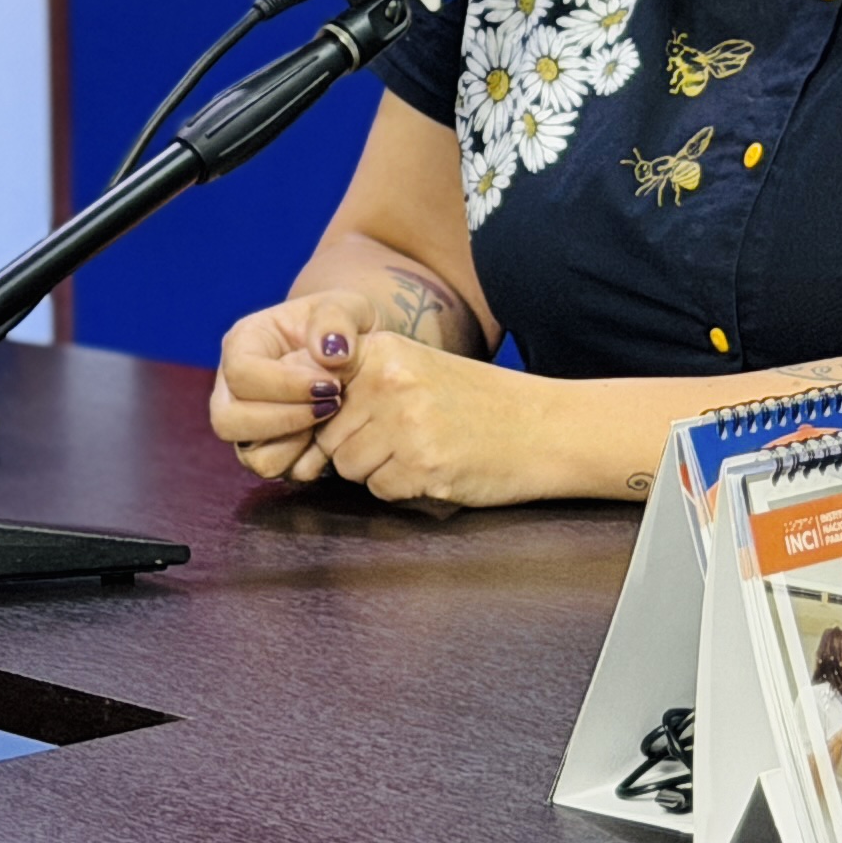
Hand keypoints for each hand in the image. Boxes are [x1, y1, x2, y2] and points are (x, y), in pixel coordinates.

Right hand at [210, 287, 380, 480]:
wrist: (355, 352)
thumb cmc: (345, 326)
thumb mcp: (347, 306)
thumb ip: (336, 319)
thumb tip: (329, 354)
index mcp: (243, 342)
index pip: (240, 372)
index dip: (283, 384)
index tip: (332, 384)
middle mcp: (232, 385)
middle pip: (227, 419)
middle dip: (284, 419)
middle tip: (332, 404)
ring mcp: (246, 420)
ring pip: (247, 452)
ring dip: (292, 444)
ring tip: (329, 421)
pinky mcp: (266, 448)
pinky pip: (272, 470)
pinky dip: (302, 462)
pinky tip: (328, 438)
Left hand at [310, 331, 566, 507]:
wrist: (545, 428)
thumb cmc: (476, 404)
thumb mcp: (415, 370)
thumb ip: (358, 388)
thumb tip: (296, 435)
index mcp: (382, 352)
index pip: (315, 395)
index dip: (325, 420)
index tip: (348, 426)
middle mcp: (388, 383)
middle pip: (328, 436)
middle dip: (355, 449)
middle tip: (403, 441)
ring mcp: (405, 424)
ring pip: (348, 468)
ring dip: (377, 471)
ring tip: (420, 452)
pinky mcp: (422, 465)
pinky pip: (380, 490)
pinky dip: (402, 489)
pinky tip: (435, 468)